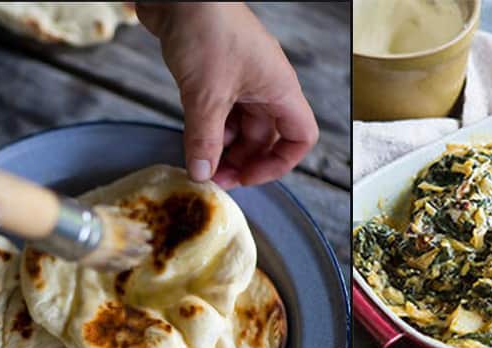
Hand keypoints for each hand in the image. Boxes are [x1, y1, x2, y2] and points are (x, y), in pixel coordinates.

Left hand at [138, 2, 318, 188]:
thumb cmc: (207, 27)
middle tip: (214, 177)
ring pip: (241, 125)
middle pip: (266, 137)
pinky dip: (209, 128)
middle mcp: (266, 85)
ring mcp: (242, 78)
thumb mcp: (205, 95)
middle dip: (243, 161)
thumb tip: (202, 172)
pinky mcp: (217, 72)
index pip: (300, 137)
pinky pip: (220, 110)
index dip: (278, 164)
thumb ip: (204, 140)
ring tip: (200, 161)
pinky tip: (191, 138)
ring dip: (224, 147)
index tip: (248, 177)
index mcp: (279, 89)